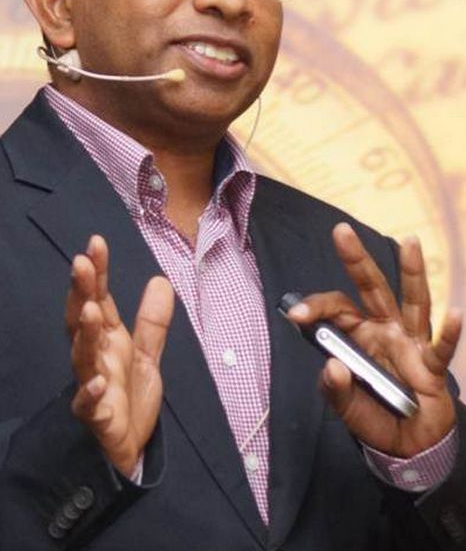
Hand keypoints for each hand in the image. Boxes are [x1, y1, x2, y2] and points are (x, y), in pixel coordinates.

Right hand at [65, 235, 173, 476]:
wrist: (130, 446)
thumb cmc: (129, 397)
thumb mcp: (148, 354)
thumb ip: (153, 321)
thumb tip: (161, 280)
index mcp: (108, 341)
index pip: (99, 300)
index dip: (97, 273)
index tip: (96, 242)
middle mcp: (96, 359)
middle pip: (84, 321)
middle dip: (82, 293)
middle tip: (81, 263)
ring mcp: (94, 387)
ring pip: (83, 358)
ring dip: (84, 335)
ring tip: (89, 311)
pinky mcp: (99, 418)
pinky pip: (90, 406)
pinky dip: (89, 395)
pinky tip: (95, 384)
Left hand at [287, 222, 461, 457]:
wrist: (408, 447)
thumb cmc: (376, 419)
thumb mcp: (346, 409)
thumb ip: (335, 390)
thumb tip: (333, 365)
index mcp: (361, 336)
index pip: (338, 310)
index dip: (317, 308)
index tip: (296, 315)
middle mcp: (387, 331)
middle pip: (373, 289)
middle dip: (357, 260)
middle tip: (340, 230)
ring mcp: (412, 345)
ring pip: (412, 302)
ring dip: (412, 272)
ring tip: (411, 242)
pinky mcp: (433, 367)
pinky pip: (441, 348)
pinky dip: (449, 333)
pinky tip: (456, 314)